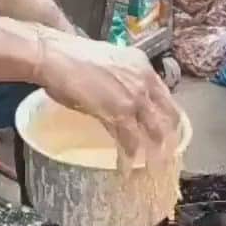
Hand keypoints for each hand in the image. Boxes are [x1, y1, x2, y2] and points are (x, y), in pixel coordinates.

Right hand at [34, 29, 179, 168]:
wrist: (56, 56)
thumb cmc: (73, 59)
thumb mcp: (111, 66)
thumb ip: (125, 83)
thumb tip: (127, 103)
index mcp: (144, 67)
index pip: (167, 99)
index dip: (170, 120)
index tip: (169, 134)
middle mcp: (144, 81)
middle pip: (168, 119)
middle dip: (169, 142)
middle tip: (166, 158)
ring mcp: (133, 98)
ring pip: (154, 134)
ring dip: (154, 156)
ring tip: (152, 170)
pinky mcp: (118, 113)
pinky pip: (130, 141)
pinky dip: (128, 157)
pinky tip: (126, 167)